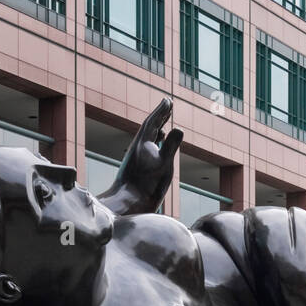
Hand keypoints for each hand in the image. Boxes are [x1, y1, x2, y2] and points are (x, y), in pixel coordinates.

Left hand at [98, 98, 182, 215]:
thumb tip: (178, 128)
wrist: (126, 205)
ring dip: (157, 131)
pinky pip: (147, 151)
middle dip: (160, 117)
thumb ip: (171, 146)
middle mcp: (138, 148)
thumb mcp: (163, 165)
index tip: (168, 101)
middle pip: (150, 128)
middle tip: (167, 105)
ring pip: (147, 140)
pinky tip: (158, 149)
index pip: (153, 122)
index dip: (161, 111)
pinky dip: (155, 145)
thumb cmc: (146, 186)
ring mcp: (136, 158)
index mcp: (143, 143)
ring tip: (164, 126)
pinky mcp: (136, 169)